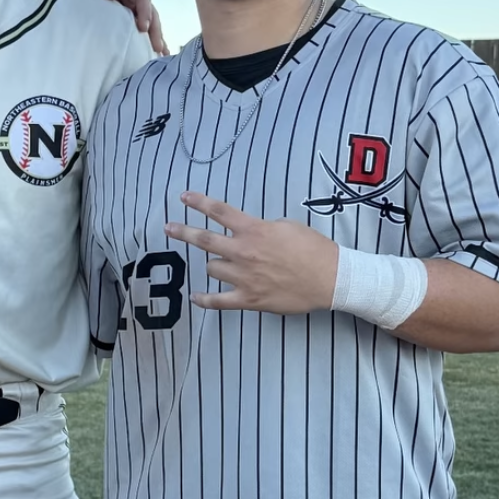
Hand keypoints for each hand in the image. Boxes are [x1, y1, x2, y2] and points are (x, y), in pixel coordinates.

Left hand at [68, 0, 168, 55]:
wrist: (68, 0)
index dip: (145, 12)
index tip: (143, 28)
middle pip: (151, 13)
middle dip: (155, 30)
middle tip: (156, 47)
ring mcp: (132, 12)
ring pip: (150, 24)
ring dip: (156, 38)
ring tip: (160, 54)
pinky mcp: (129, 24)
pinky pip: (144, 33)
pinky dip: (151, 44)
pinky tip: (157, 56)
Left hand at [164, 190, 338, 312]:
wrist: (330, 278)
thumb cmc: (314, 249)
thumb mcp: (288, 226)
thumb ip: (263, 228)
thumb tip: (251, 232)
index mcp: (254, 230)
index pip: (220, 212)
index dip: (199, 203)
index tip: (183, 198)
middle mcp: (243, 252)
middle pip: (204, 240)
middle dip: (183, 232)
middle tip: (168, 228)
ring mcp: (243, 277)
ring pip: (212, 268)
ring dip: (215, 264)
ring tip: (221, 264)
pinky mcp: (249, 299)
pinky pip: (218, 301)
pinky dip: (205, 299)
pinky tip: (196, 297)